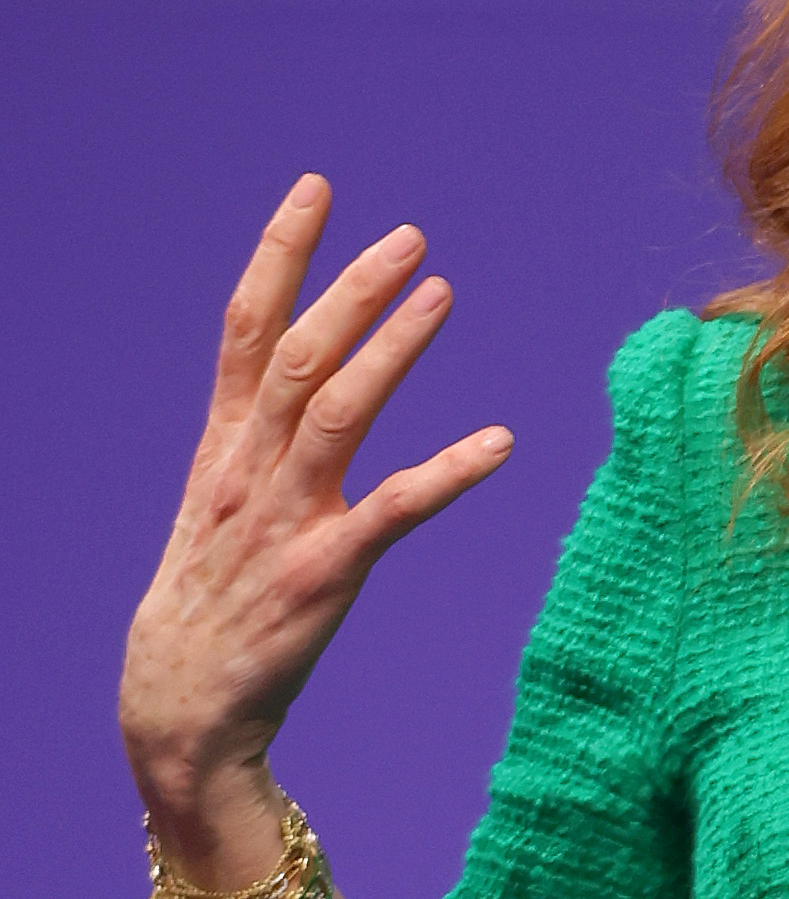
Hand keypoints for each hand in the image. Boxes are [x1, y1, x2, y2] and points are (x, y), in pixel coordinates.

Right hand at [120, 177, 509, 875]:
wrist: (179, 707)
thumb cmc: (212, 605)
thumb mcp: (220, 508)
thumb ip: (257, 442)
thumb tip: (297, 385)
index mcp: (221, 448)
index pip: (248, 329)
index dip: (280, 254)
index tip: (316, 190)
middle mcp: (247, 471)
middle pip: (299, 355)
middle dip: (350, 288)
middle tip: (409, 236)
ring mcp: (283, 520)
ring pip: (337, 412)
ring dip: (391, 349)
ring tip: (442, 293)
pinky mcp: (324, 575)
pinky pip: (394, 511)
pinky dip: (448, 472)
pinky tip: (500, 442)